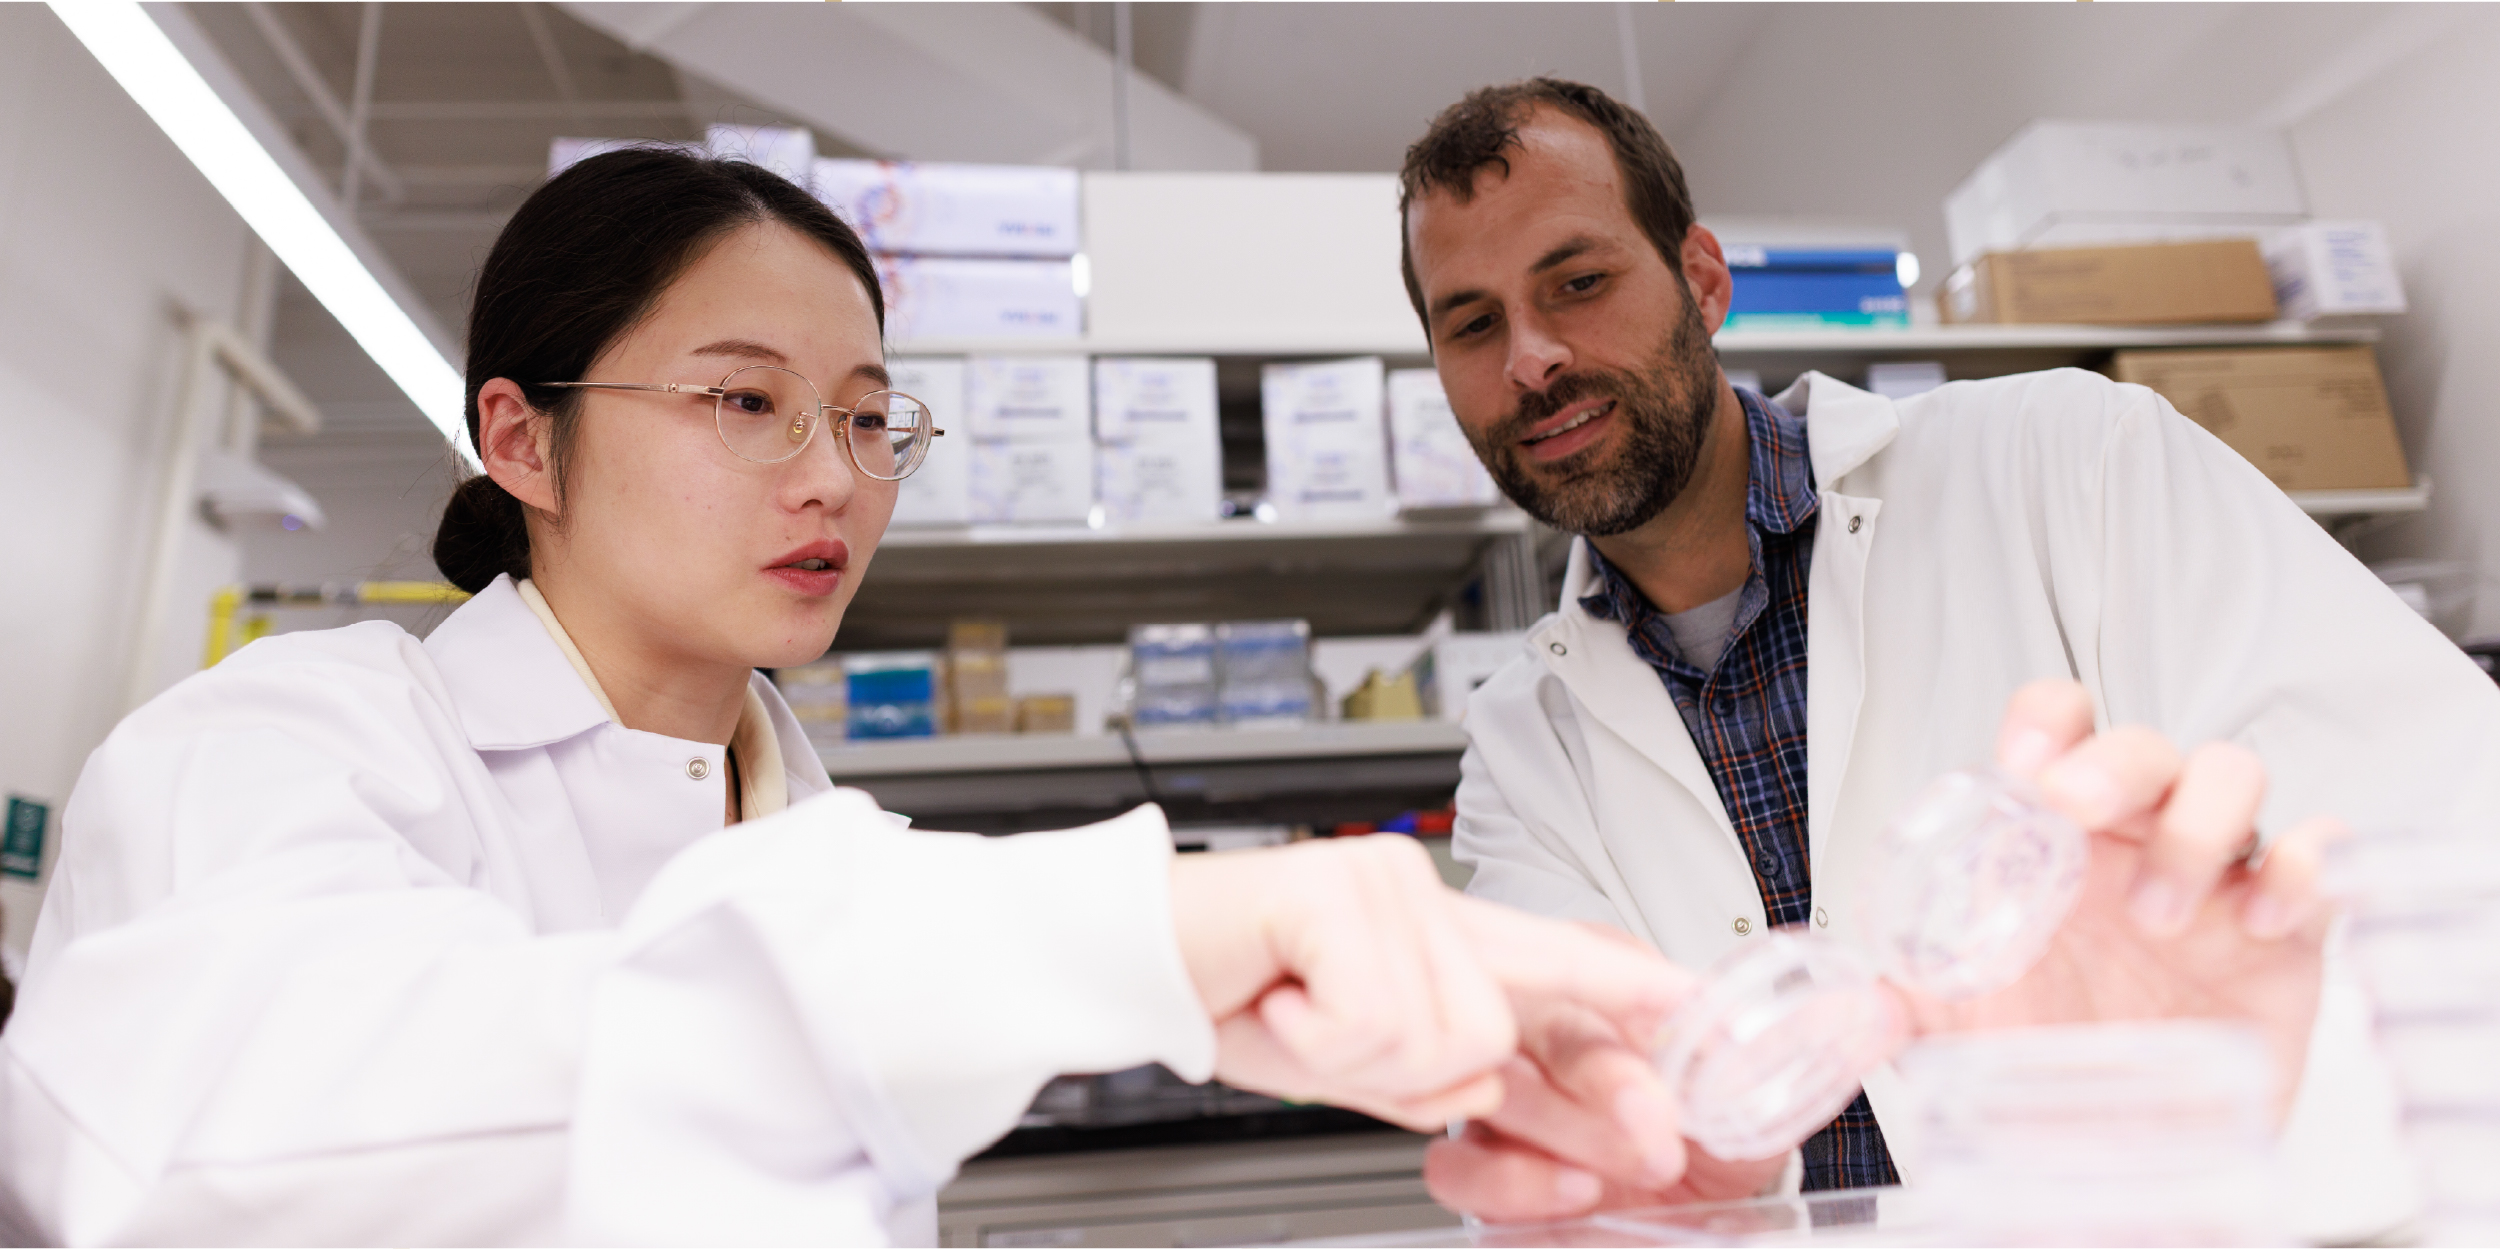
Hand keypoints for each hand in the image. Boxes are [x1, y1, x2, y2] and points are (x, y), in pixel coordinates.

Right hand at [1168, 835, 1689, 1130]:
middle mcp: (1423, 896)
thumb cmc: (1233, 996)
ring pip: (1440, 1036)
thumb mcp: (1352, 1060)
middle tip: (1323, 1043)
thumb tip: (1489, 1091)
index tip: (1697, 1005)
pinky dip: (1314, 1037)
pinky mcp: (1338, 889)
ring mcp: (1385, 883)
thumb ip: (1435, 1076)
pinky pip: (1376, 1019)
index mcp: (1435, 938)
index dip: (1629, 984)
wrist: (1132, 956)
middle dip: (1421, 1078)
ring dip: (1350, 1058)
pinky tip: (1275, 1001)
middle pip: (1494, 1033)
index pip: (1553, 956)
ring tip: (1290, 1015)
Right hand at [1421, 996, 1786, 1222]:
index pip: (1593, 964)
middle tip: (1658, 1124)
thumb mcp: (1759, 1080)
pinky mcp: (1479, 1159)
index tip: (1681, 1019)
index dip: (1632, 989)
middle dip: (1598, 1077)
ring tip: (1630, 1165)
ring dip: (1564, 1133)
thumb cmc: (1710, 1119)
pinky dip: (1510, 1183)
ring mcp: (1501, 1091)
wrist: (1696, 1192)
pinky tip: (1573, 1191)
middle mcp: (1539, 1025)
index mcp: (1599, 976)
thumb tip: (1860, 1018)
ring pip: (1493, 1093)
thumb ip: (1790, 1049)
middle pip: (1533, 1026)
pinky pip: (1456, 1166)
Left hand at [1901, 680, 2341, 1116]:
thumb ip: (1898, 995)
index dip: (2045, 724)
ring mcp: (2215, 879)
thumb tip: (1847, 1000)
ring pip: (2231, 775)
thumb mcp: (1953, 1026)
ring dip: (2197, 824)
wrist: (2117, 1154)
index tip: (2022, 764)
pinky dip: (2306, 866)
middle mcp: (2134, 841)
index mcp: (2055, 839)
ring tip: (2158, 910)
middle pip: (2142, 745)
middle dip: (2111, 763)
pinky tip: (2264, 919)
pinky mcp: (2287, 932)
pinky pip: (2321, 852)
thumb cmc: (2043, 1064)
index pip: (2057, 728)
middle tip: (2077, 808)